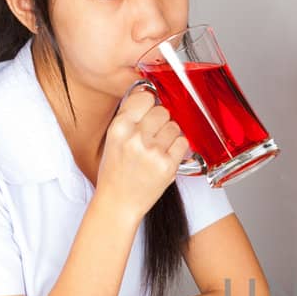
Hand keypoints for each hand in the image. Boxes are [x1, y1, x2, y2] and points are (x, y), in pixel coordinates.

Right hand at [97, 87, 189, 216]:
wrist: (118, 203)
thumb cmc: (116, 172)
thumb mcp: (113, 139)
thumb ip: (130, 117)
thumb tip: (148, 93)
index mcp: (119, 128)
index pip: (144, 97)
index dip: (149, 104)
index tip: (149, 110)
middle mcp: (135, 138)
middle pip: (162, 111)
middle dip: (160, 121)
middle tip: (153, 135)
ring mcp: (153, 152)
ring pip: (174, 126)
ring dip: (170, 135)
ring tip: (157, 148)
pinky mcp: (168, 165)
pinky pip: (183, 143)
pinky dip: (178, 148)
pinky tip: (166, 156)